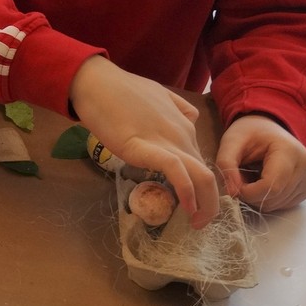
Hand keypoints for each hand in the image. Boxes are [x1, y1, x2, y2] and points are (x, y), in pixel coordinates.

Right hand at [69, 56, 219, 228]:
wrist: (95, 82)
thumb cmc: (118, 89)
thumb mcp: (157, 93)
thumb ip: (176, 106)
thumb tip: (188, 118)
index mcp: (183, 124)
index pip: (199, 160)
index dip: (199, 185)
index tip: (192, 202)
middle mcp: (183, 134)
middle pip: (207, 173)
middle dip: (210, 202)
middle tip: (199, 221)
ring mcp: (168, 141)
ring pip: (202, 176)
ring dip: (206, 204)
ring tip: (197, 222)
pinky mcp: (149, 148)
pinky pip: (178, 173)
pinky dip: (187, 193)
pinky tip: (186, 208)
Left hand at [215, 114, 305, 210]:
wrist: (267, 129)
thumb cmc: (249, 133)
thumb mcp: (231, 141)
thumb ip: (226, 164)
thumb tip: (231, 193)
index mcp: (289, 151)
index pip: (271, 186)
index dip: (248, 192)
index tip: (234, 185)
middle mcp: (305, 167)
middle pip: (275, 197)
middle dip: (251, 195)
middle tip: (240, 178)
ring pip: (278, 204)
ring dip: (258, 197)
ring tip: (251, 177)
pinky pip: (284, 204)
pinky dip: (268, 199)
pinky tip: (262, 182)